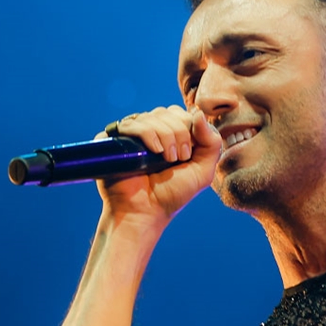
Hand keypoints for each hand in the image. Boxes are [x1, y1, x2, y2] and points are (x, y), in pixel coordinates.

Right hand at [94, 106, 222, 228]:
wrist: (144, 213)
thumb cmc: (171, 196)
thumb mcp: (202, 172)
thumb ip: (212, 143)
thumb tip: (199, 112)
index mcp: (168, 136)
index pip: (179, 114)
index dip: (188, 128)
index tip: (187, 155)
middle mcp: (148, 133)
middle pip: (166, 112)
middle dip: (178, 133)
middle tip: (177, 158)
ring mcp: (130, 137)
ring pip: (151, 116)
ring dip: (165, 135)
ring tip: (165, 159)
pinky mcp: (113, 141)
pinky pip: (131, 124)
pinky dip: (147, 133)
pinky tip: (155, 150)